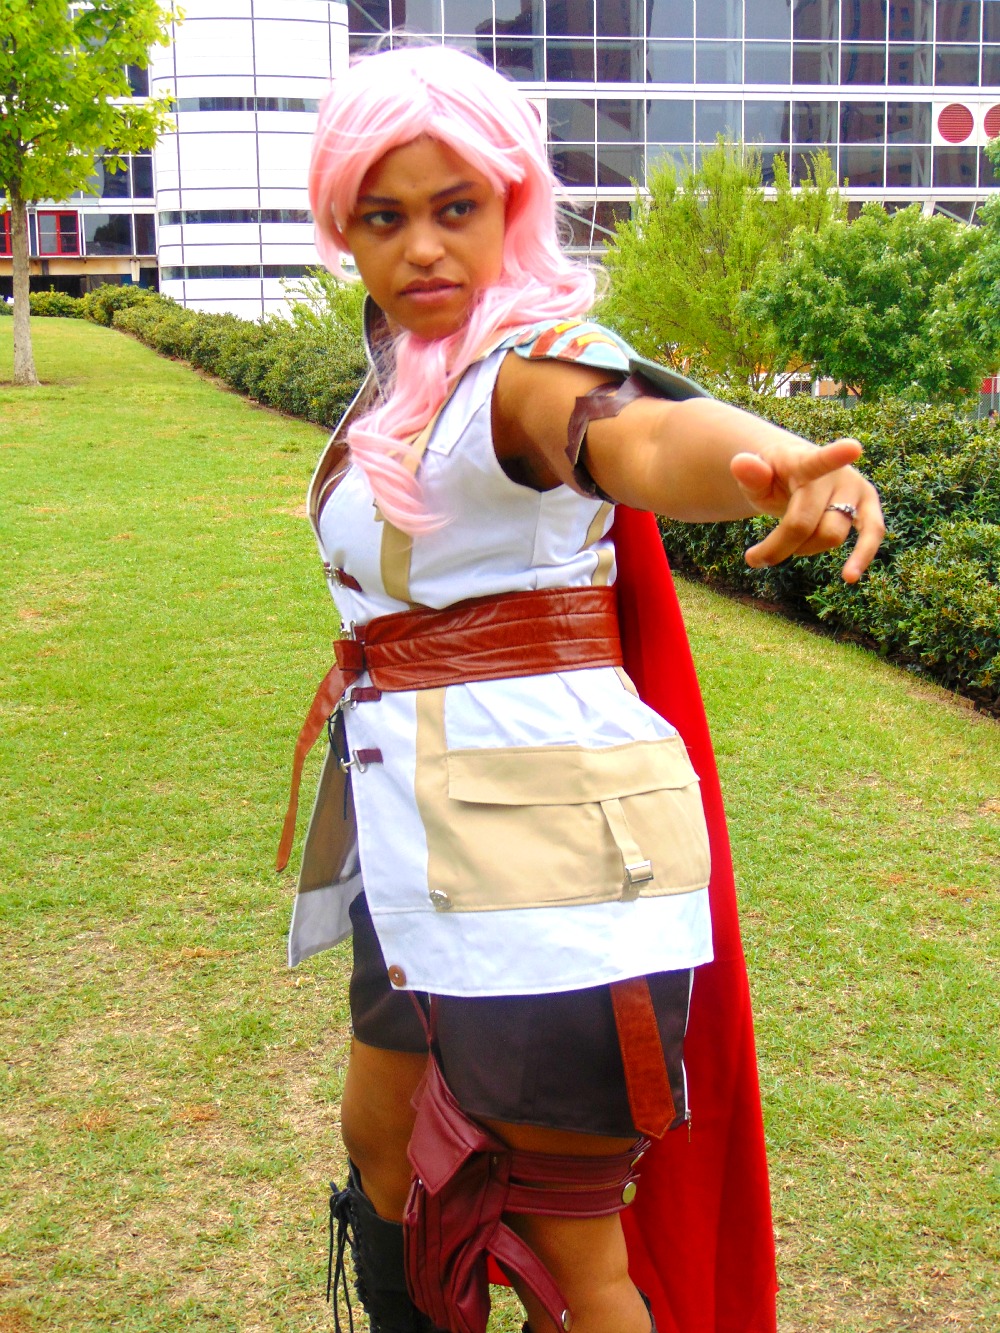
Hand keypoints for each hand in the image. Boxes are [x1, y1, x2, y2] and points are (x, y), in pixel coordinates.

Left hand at [730, 437, 884, 583]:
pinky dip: (862, 556)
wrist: (796, 474)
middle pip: (809, 523)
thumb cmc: (773, 478)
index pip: (818, 460)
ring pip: (831, 536)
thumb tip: (740, 463)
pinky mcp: (868, 506)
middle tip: (753, 558)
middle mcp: (836, 474)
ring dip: (803, 550)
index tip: (854, 448)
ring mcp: (855, 489)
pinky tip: (849, 576)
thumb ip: (749, 473)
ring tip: (784, 546)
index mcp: (805, 461)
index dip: (835, 456)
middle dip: (779, 546)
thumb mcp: (754, 477)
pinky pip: (873, 533)